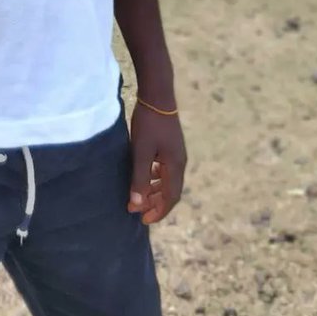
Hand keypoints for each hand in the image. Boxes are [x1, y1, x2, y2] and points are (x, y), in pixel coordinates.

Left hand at [127, 102, 185, 224]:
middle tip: (138, 212)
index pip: (171, 197)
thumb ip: (139, 178)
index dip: (159, 211)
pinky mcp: (171, 145)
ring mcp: (176, 153)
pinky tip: (145, 175)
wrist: (157, 95)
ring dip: (155, 191)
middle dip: (156, 203)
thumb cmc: (148, 123)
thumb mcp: (141, 152)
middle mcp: (180, 162)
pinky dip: (156, 178)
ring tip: (140, 197)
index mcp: (175, 166)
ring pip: (168, 180)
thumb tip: (136, 204)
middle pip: (171, 190)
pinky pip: (166, 169)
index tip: (143, 220)